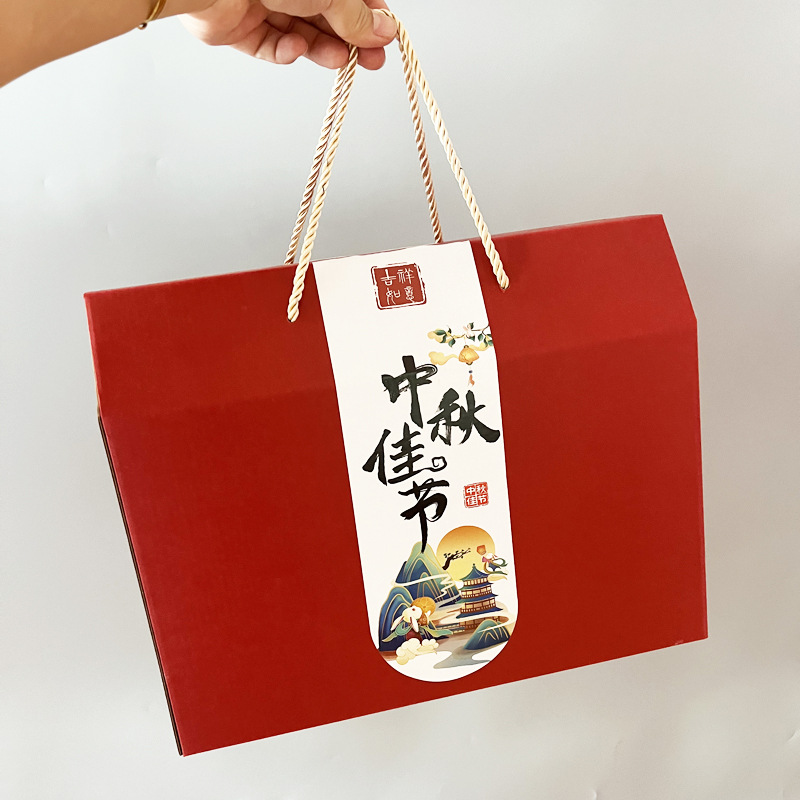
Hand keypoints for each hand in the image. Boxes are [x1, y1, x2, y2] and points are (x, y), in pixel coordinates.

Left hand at [183, 0, 396, 70]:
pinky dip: (285, 51)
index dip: (368, 17)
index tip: (384, 39)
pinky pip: (268, 45)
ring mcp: (259, 1)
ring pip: (299, 31)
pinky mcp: (238, 26)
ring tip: (338, 59)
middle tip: (368, 61)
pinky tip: (295, 49)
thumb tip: (383, 31)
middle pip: (324, 15)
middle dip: (348, 39)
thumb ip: (355, 15)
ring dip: (321, 48)